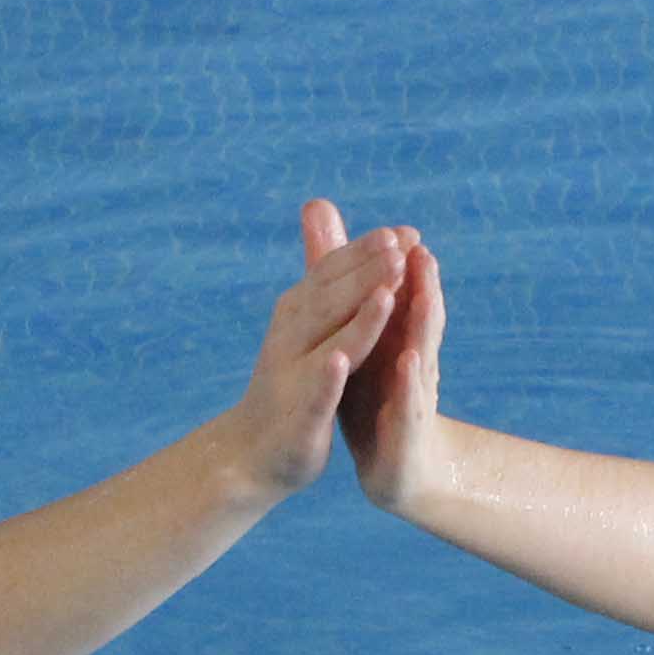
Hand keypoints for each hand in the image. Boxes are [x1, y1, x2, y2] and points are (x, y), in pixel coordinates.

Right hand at [234, 201, 409, 497]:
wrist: (252, 450)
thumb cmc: (289, 378)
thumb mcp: (305, 318)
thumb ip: (322, 268)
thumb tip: (321, 204)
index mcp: (297, 313)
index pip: (332, 274)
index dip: (365, 252)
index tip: (401, 231)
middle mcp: (291, 337)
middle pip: (333, 299)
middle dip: (367, 272)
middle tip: (398, 244)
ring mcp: (293, 377)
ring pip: (330, 341)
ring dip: (357, 317)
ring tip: (386, 292)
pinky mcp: (299, 418)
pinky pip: (315, 394)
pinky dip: (326, 377)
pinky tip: (339, 361)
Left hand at [332, 207, 446, 514]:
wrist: (396, 466)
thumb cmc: (376, 396)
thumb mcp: (362, 343)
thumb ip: (351, 294)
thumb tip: (327, 232)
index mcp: (400, 340)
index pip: (407, 300)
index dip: (405, 269)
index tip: (403, 233)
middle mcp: (413, 363)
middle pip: (421, 320)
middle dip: (424, 288)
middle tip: (423, 253)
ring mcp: (413, 398)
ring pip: (420, 358)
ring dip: (421, 330)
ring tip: (421, 301)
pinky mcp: (406, 433)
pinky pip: (407, 407)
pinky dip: (407, 386)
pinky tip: (405, 365)